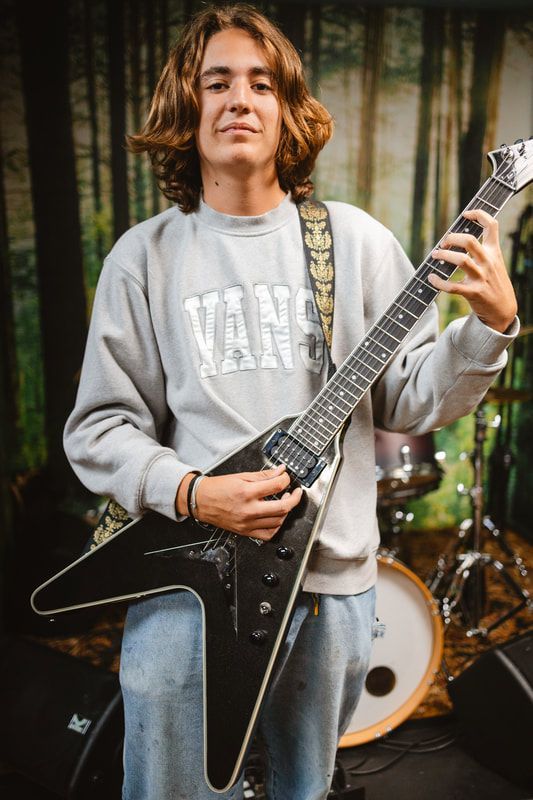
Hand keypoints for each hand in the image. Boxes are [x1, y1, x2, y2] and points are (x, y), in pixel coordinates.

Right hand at [177, 465, 302, 540]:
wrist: (201, 501)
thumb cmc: (218, 488)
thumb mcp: (241, 476)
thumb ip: (264, 475)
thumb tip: (280, 471)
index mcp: (246, 492)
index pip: (276, 486)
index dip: (286, 480)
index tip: (286, 478)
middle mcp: (248, 510)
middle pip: (282, 507)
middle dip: (294, 498)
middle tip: (296, 492)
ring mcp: (247, 523)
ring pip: (278, 521)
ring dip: (286, 511)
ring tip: (285, 502)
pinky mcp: (245, 532)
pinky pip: (268, 534)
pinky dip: (276, 527)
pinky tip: (277, 518)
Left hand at [428, 209, 516, 332]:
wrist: (503, 310)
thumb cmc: (494, 283)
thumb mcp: (495, 263)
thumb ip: (483, 251)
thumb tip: (460, 238)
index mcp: (494, 253)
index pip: (492, 226)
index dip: (479, 215)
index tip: (466, 214)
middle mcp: (488, 263)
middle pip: (470, 241)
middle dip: (452, 238)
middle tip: (444, 243)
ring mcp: (481, 278)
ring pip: (461, 260)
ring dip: (444, 256)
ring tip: (435, 255)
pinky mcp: (473, 293)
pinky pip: (452, 287)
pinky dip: (439, 282)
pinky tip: (431, 278)